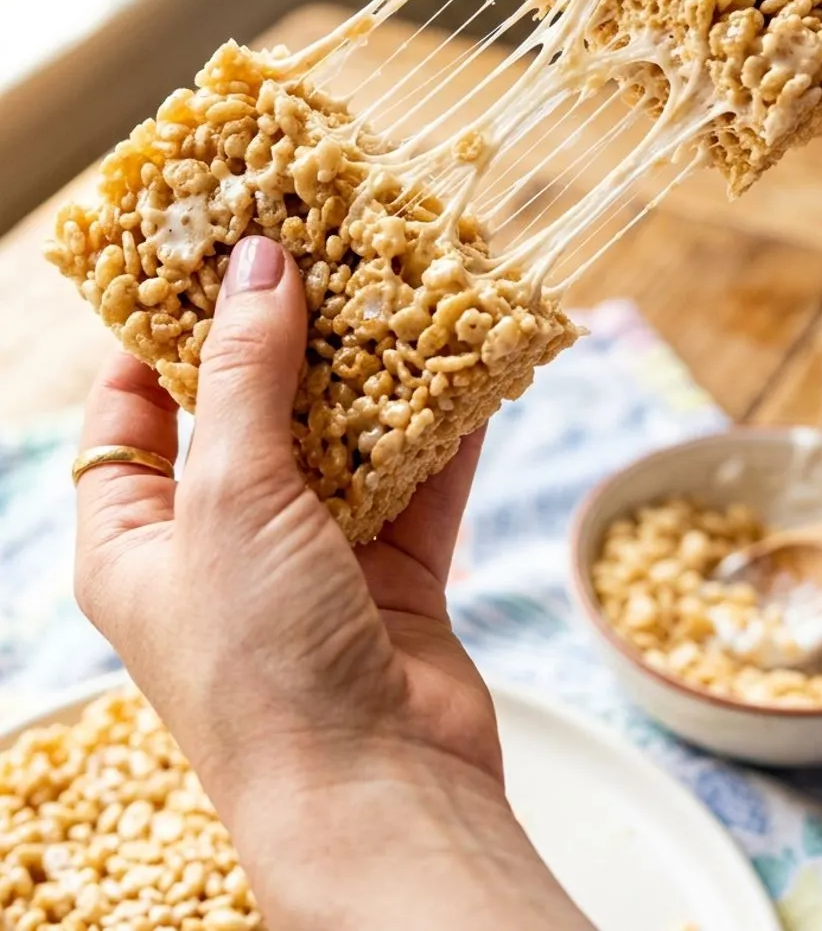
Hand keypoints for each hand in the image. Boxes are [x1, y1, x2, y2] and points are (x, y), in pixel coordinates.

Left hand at [75, 233, 591, 930]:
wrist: (376, 794)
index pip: (131, 414)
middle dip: (287, 335)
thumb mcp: (229, 494)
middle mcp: (221, 545)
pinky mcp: (394, 577)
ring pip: (342, 438)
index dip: (158, 332)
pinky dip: (442, 424)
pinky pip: (417, 479)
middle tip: (321, 248)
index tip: (205, 254)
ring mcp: (312, 560)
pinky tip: (469, 358)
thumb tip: (258, 263)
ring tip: (400, 282)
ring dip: (374, 371)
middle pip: (249, 413)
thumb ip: (246, 374)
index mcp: (138, 539)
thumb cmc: (260, 657)